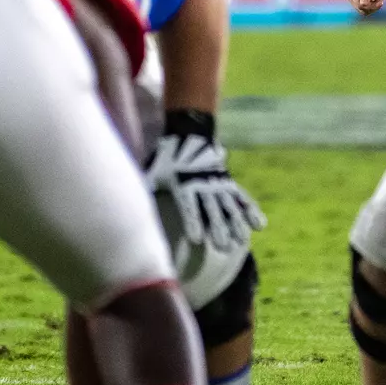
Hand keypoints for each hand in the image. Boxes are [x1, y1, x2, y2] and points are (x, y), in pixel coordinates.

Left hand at [143, 133, 265, 251]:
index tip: (198, 239)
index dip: (194, 222)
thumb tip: (126, 204)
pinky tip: (260, 226)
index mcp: (185, 184)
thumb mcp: (153, 171)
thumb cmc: (166, 160)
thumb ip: (147, 186)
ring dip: (236, 224)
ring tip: (241, 242)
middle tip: (224, 248)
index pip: (190, 206)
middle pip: (213, 209)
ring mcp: (219, 183)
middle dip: (219, 228)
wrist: (189, 136)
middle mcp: (204, 184)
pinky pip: (242, 199)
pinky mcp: (229, 183)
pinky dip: (251, 211)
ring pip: (230, 206)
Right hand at [347, 0, 385, 14]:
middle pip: (362, 9)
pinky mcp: (358, 2)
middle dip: (374, 5)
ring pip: (365, 11)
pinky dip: (374, 5)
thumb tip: (363, 5)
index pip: (360, 5)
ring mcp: (354, 0)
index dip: (372, 4)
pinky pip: (366, 9)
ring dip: (375, 5)